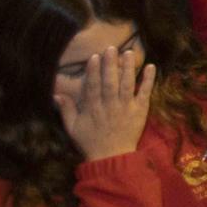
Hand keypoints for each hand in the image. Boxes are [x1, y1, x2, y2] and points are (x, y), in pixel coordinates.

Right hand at [55, 43, 154, 161]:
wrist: (112, 158)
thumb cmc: (90, 142)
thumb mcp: (73, 128)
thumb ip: (66, 110)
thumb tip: (56, 94)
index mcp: (93, 109)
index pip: (93, 87)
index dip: (93, 72)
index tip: (94, 57)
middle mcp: (110, 106)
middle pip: (110, 83)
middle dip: (110, 65)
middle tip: (111, 48)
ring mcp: (126, 108)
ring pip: (127, 85)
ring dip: (128, 68)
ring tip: (129, 53)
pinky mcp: (140, 111)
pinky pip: (145, 93)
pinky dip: (148, 80)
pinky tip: (150, 67)